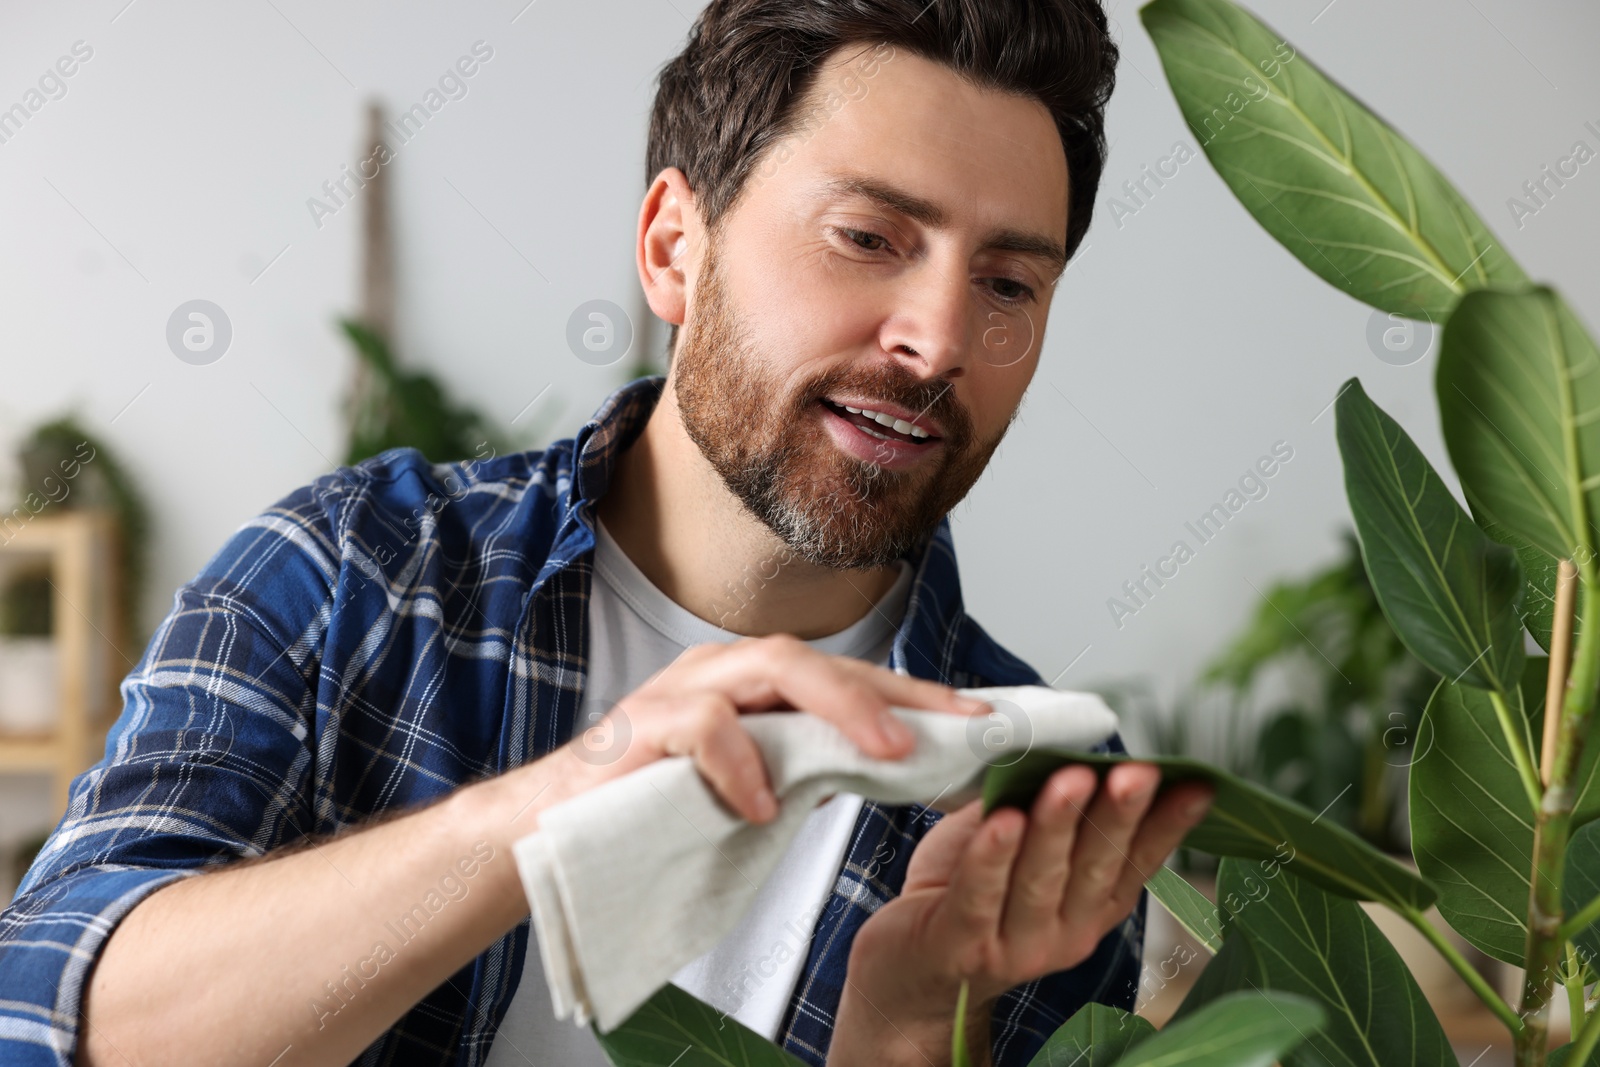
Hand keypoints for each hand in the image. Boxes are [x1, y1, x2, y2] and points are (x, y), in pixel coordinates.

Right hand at [532, 634, 985, 824]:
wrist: (552, 835)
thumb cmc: (654, 812)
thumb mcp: (753, 791)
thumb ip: (810, 770)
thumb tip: (897, 767)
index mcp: (753, 688)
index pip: (847, 676)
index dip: (915, 693)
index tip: (981, 718)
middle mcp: (723, 675)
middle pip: (820, 658)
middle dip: (893, 691)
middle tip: (952, 728)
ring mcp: (680, 692)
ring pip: (773, 666)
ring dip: (838, 706)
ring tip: (885, 753)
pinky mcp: (640, 727)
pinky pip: (702, 725)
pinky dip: (741, 762)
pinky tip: (763, 808)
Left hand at [830, 763, 1211, 1065]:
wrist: (905, 969)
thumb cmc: (962, 892)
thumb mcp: (1011, 844)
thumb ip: (1038, 807)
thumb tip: (1065, 749)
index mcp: (1089, 906)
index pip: (1137, 862)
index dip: (1168, 824)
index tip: (1195, 783)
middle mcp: (1065, 932)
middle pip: (1095, 866)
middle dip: (1118, 815)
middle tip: (1136, 772)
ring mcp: (1015, 946)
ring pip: (1040, 878)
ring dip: (1057, 825)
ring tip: (1069, 780)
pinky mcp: (960, 947)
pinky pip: (979, 896)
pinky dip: (992, 857)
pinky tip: (1002, 821)